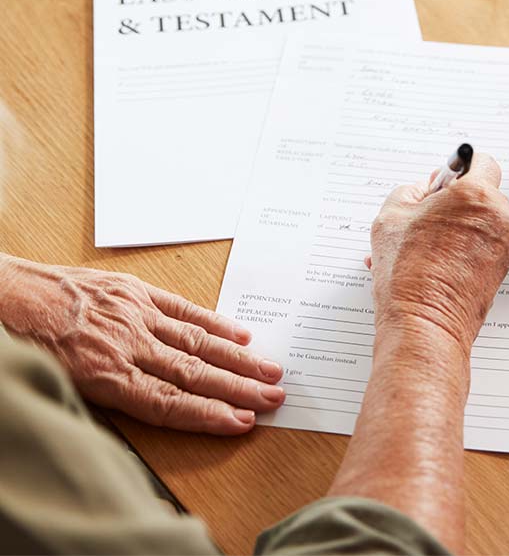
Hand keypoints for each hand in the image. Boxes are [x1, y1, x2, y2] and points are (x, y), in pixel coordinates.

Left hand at [0, 255, 283, 433]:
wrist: (1, 292)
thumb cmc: (22, 342)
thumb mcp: (56, 381)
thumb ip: (106, 395)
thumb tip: (155, 408)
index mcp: (103, 375)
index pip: (169, 402)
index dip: (210, 415)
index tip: (243, 423)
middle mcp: (126, 345)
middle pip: (194, 373)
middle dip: (238, 389)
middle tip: (275, 398)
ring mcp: (134, 315)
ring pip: (195, 342)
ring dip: (237, 359)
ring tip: (270, 371)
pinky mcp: (132, 292)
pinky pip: (180, 309)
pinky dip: (213, 322)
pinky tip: (240, 334)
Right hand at [367, 154, 508, 352]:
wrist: (424, 324)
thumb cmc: (408, 274)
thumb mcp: (391, 215)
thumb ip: (412, 190)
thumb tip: (427, 188)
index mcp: (476, 195)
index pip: (482, 161)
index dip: (460, 167)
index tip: (444, 180)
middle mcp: (499, 217)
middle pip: (482, 193)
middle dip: (456, 201)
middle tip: (426, 216)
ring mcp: (506, 245)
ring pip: (483, 221)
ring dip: (458, 226)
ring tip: (422, 245)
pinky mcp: (503, 268)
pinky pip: (485, 245)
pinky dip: (463, 247)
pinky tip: (432, 262)